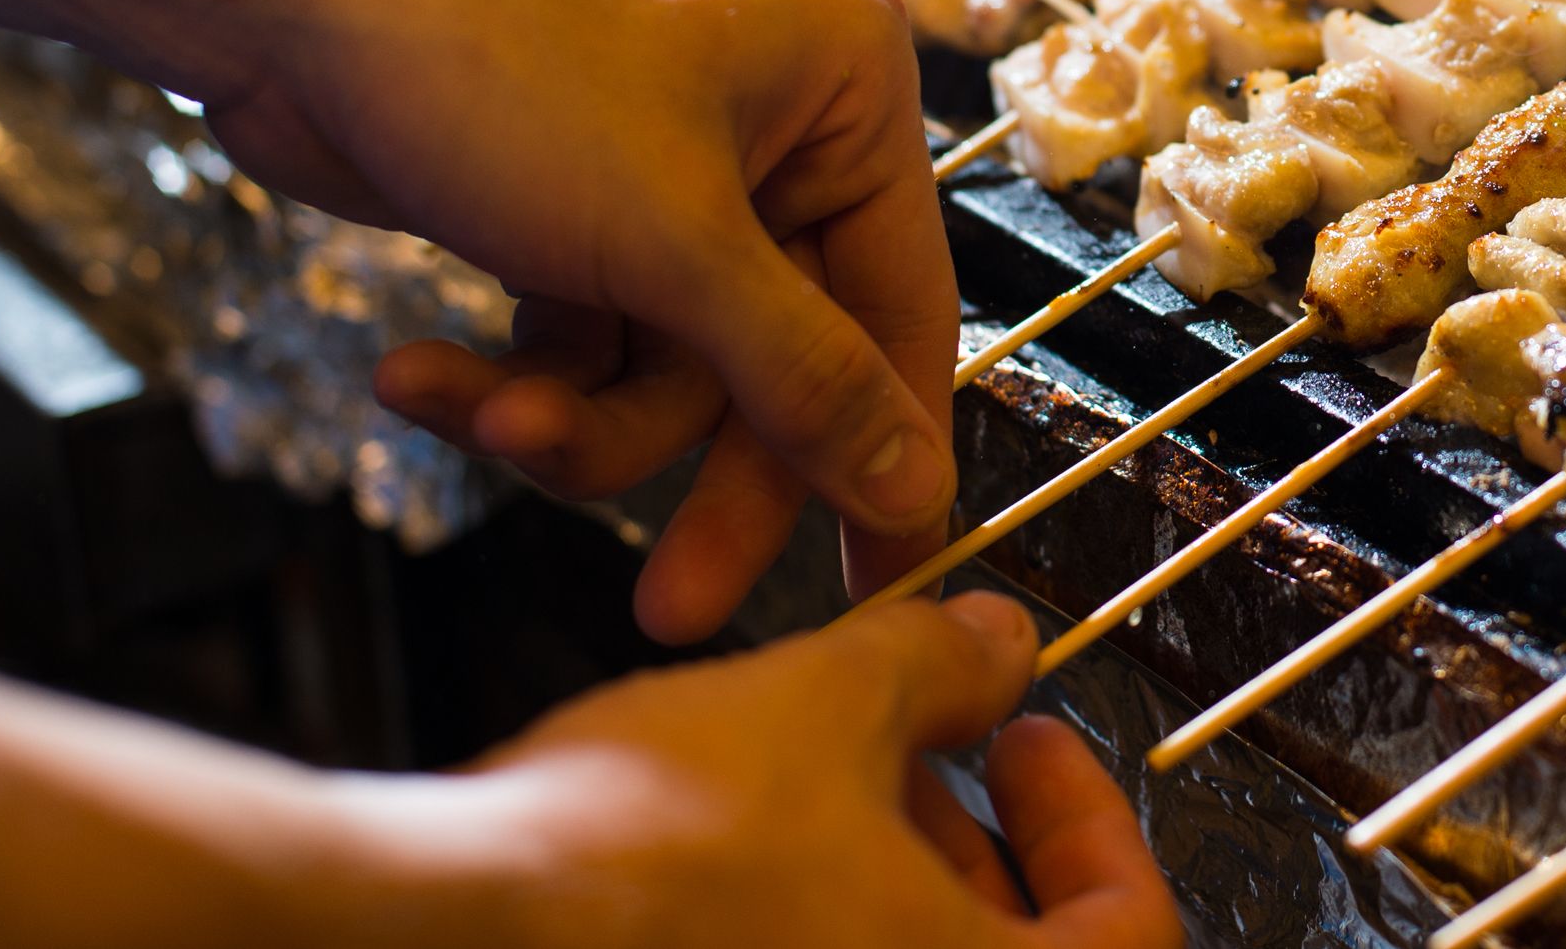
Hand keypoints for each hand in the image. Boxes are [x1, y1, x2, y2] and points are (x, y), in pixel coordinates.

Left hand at [222, 0, 956, 641]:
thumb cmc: (498, 64)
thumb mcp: (673, 244)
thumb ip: (802, 380)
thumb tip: (917, 487)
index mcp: (851, 86)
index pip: (903, 308)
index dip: (883, 454)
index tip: (872, 584)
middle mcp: (782, 122)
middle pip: (780, 358)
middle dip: (700, 470)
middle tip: (673, 606)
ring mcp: (676, 166)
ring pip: (673, 367)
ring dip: (576, 417)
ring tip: (484, 418)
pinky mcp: (579, 205)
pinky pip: (591, 340)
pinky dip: (516, 375)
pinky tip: (419, 378)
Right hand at [374, 595, 1181, 948]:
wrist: (437, 929)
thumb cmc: (635, 854)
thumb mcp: (821, 702)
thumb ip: (935, 666)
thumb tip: (992, 645)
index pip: (1129, 933)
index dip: (1090, 816)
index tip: (1030, 743)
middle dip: (978, 847)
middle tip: (929, 756)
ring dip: (887, 888)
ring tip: (819, 787)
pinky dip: (805, 931)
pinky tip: (745, 855)